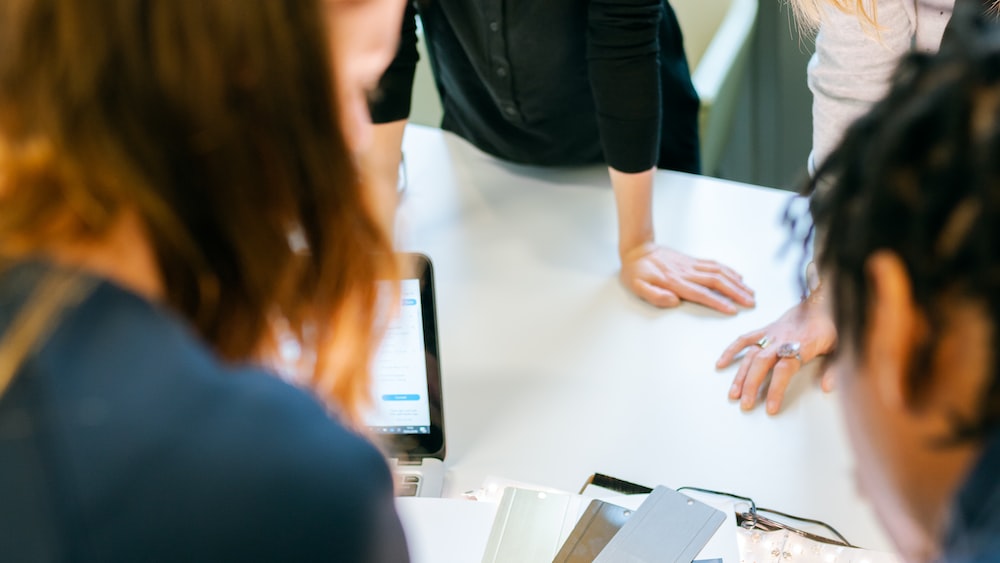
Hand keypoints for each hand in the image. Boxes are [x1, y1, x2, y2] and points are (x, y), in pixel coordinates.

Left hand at [619, 243, 754, 313]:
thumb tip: (674, 301)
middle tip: (751, 302)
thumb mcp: (637, 287)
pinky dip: (728, 270)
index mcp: (674, 282)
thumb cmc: (635, 272)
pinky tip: (738, 277)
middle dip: (736, 293)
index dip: (718, 302)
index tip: (733, 310)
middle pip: (716, 282)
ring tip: (750, 292)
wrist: (637, 249)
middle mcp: (686, 272)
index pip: (701, 294)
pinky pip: (714, 264)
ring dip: (736, 282)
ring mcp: (691, 265)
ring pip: (719, 272)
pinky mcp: (692, 261)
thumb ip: (655, 295)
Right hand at [715, 295, 836, 413]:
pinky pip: (744, 339)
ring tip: (733, 394)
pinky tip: (721, 363)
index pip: (784, 370)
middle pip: (762, 363)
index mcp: (802, 345)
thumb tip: (827, 388)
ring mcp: (771, 334)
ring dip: (741, 374)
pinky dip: (731, 350)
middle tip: (746, 404)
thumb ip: (834, 368)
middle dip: (751, 385)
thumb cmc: (832, 326)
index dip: (775, 389)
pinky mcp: (765, 330)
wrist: (823, 300)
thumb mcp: (841, 346)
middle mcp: (782, 339)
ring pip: (751, 355)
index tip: (770, 407)